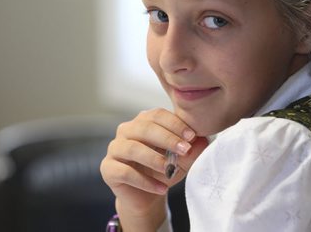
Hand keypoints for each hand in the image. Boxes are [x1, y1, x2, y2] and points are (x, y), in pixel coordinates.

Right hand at [100, 108, 207, 229]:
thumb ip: (193, 148)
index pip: (158, 115)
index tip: (192, 136)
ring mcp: (114, 148)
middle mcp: (126, 130)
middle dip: (167, 139)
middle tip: (184, 150)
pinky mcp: (108, 169)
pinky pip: (125, 172)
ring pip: (132, 148)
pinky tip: (161, 188)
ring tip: (171, 170)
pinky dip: (145, 181)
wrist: (148, 195)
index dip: (175, 124)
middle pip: (144, 128)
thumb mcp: (183, 158)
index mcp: (144, 121)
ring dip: (155, 159)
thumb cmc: (165, 169)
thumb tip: (203, 140)